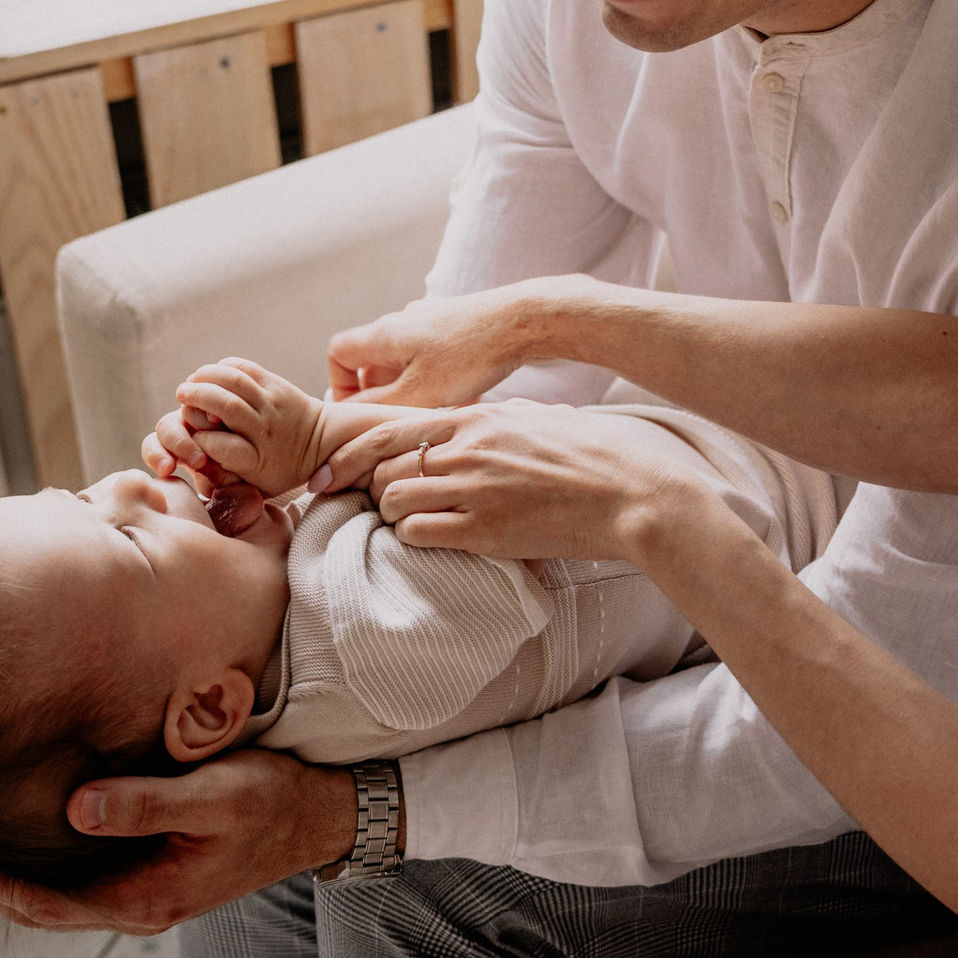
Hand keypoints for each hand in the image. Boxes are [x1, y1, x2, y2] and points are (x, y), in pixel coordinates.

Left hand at [0, 748, 355, 934]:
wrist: (320, 817)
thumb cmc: (272, 799)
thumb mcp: (215, 796)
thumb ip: (146, 804)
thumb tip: (75, 809)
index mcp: (147, 897)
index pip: (48, 902)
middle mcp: (137, 904)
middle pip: (38, 907)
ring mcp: (141, 892)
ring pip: (52, 898)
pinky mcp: (146, 871)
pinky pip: (74, 880)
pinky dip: (31, 869)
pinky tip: (10, 848)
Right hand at [144, 358, 328, 496]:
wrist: (320, 442)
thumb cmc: (276, 469)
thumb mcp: (253, 487)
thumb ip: (221, 480)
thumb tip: (198, 470)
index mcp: (257, 462)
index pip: (217, 445)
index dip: (196, 439)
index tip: (192, 438)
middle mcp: (266, 431)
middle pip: (225, 406)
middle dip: (197, 398)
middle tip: (181, 395)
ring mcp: (273, 404)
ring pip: (234, 381)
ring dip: (205, 378)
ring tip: (191, 383)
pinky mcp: (276, 383)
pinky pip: (245, 367)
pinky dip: (222, 367)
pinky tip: (211, 375)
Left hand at [314, 400, 716, 561]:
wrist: (629, 494)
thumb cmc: (592, 456)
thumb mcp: (538, 420)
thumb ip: (498, 420)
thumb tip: (481, 423)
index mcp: (475, 419)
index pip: (387, 430)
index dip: (348, 454)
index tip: (328, 472)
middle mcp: (465, 450)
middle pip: (382, 468)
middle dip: (371, 489)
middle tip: (375, 505)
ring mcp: (472, 490)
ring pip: (392, 501)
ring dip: (391, 515)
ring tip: (412, 521)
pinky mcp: (484, 530)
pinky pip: (417, 532)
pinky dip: (411, 537)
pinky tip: (430, 538)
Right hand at [327, 281, 565, 404]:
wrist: (524, 321)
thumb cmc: (470, 354)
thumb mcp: (419, 391)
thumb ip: (379, 407)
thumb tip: (349, 417)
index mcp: (383, 335)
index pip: (338, 353)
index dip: (340, 385)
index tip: (358, 410)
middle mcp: (403, 324)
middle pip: (375, 363)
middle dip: (385, 397)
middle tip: (402, 421)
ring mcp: (431, 324)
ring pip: (409, 366)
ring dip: (417, 394)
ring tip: (438, 415)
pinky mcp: (458, 329)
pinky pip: (436, 362)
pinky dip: (442, 385)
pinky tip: (467, 403)